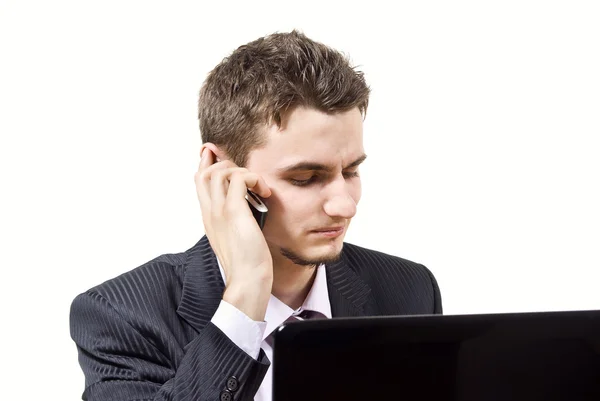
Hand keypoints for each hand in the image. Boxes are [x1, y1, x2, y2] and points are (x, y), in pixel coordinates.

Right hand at [195, 148, 272, 320]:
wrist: (247, 280)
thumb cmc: (247, 262)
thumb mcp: (238, 236)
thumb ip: (237, 219)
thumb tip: (249, 206)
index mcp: (209, 217)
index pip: (199, 181)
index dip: (208, 163)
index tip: (222, 158)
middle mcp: (210, 212)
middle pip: (204, 172)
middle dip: (224, 162)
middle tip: (247, 174)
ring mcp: (219, 211)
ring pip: (219, 171)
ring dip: (241, 171)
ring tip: (257, 186)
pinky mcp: (233, 212)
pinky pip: (239, 178)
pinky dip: (253, 178)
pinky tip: (264, 192)